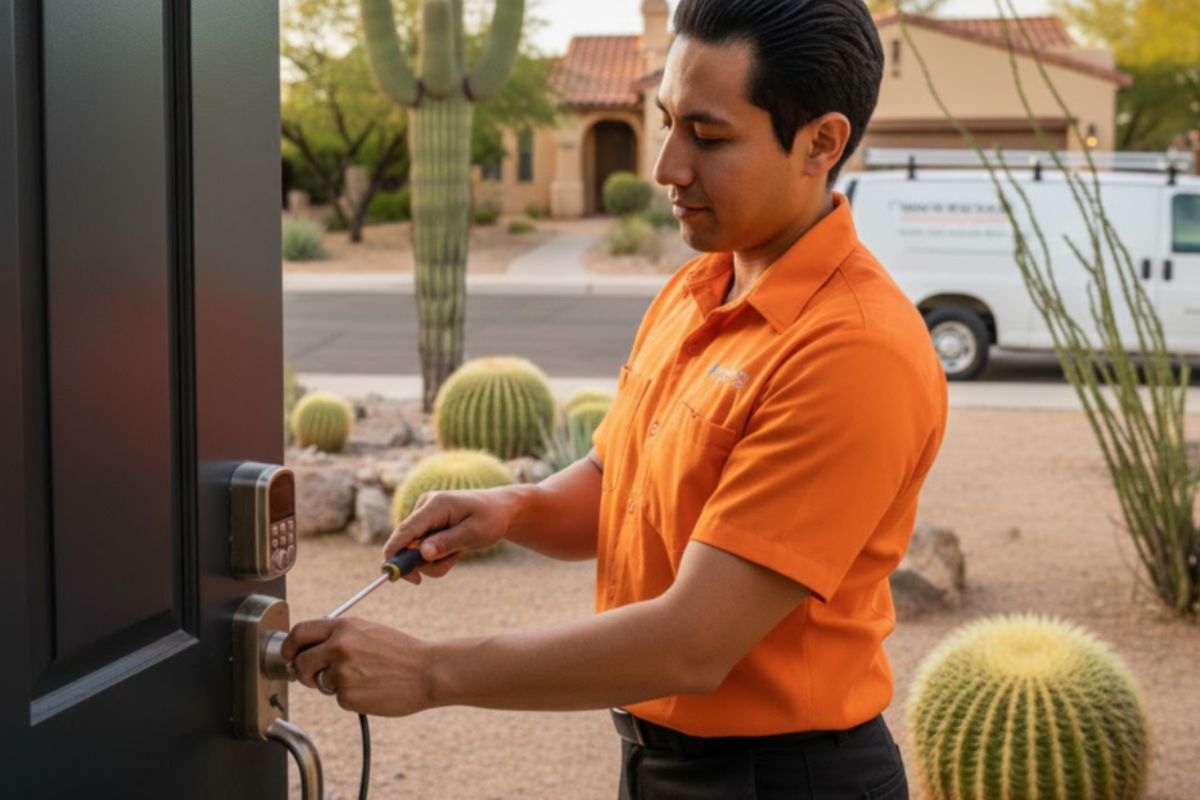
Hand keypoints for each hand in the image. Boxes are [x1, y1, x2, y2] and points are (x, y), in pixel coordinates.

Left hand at [282, 617, 435, 716]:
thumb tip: (311, 648)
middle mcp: (338, 647)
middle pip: (300, 662)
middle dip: (303, 672)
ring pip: (320, 683)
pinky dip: (351, 697)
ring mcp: (342, 672)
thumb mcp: (369, 630)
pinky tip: (371, 688)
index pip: (300, 632)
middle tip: (314, 676)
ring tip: (362, 678)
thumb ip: (340, 635)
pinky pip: (338, 698)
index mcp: (344, 627)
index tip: (289, 655)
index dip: (289, 646)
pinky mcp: (347, 696)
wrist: (427, 671)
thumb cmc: (402, 651)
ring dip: (333, 685)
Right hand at [384, 487, 518, 583]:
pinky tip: (453, 550)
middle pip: (406, 543)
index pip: (406, 530)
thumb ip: (448, 543)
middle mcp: (425, 506)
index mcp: (436, 505)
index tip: (390, 574)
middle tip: (449, 564)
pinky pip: (421, 548)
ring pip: (414, 550)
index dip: (394, 552)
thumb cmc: (491, 519)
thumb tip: (422, 553)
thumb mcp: (475, 533)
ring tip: (458, 553)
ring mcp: (423, 514)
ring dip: (434, 561)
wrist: (500, 510)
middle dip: (423, 562)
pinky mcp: (425, 524)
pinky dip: (435, 556)